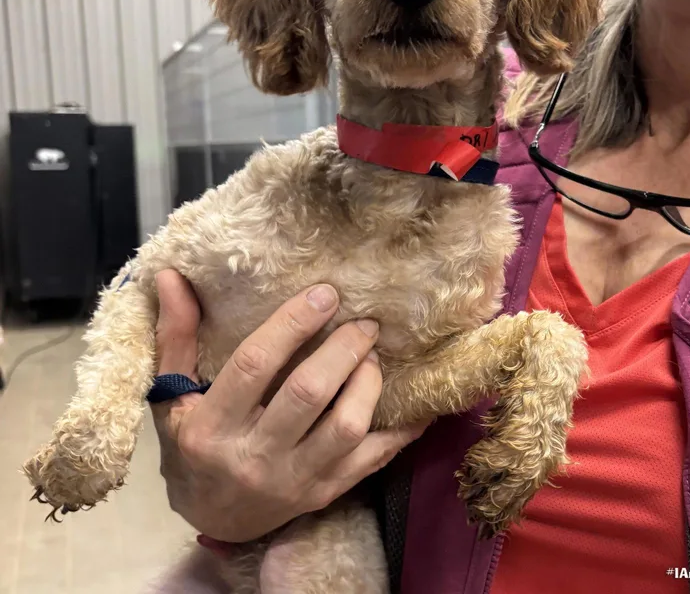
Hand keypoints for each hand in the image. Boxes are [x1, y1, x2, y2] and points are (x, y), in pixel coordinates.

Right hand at [150, 270, 427, 542]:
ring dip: (367, 383)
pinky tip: (414, 402)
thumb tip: (170, 277)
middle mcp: (254, 456)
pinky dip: (400, 430)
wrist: (211, 518)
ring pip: (346, 426)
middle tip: (363, 323)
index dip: (292, 323)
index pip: (255, 365)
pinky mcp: (324, 493)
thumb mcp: (171, 396)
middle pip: (308, 393)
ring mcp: (294, 480)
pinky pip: (373, 460)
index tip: (325, 293)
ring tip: (372, 356)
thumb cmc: (191, 446)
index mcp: (211, 427)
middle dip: (343, 349)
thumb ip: (175, 337)